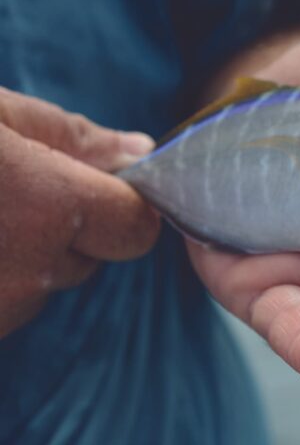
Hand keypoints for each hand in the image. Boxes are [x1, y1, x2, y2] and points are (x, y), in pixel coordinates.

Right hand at [0, 88, 159, 335]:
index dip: (122, 205)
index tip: (97, 187)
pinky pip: (4, 307)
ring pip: (39, 286)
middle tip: (12, 194)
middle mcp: (29, 273)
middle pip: (85, 258)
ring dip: (22, 257)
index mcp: (50, 209)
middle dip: (64, 230)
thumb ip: (73, 138)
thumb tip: (140, 150)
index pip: (136, 228)